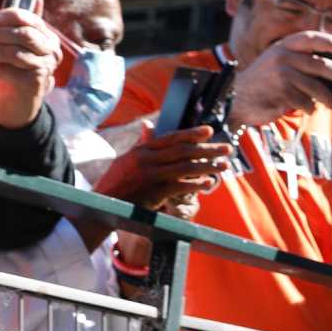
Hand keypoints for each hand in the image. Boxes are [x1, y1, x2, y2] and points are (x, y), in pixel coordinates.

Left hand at [0, 6, 62, 127]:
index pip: (32, 20)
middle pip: (24, 35)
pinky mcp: (32, 84)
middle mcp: (51, 53)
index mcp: (49, 39)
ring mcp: (44, 69)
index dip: (11, 16)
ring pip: (13, 53)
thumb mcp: (22, 43)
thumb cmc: (16, 66)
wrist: (19, 102)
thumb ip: (26, 22)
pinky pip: (6, 70)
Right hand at [96, 126, 233, 210]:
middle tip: (227, 148)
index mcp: (141, 151)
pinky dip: (195, 184)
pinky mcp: (153, 193)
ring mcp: (150, 176)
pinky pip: (179, 186)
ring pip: (185, 167)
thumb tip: (149, 125)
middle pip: (183, 151)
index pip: (170, 138)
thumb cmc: (116, 182)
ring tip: (224, 165)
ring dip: (207, 166)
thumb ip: (142, 144)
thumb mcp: (126, 159)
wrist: (104, 205)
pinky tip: (208, 183)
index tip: (209, 130)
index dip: (191, 133)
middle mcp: (146, 161)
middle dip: (208, 149)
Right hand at [228, 30, 331, 125]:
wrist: (237, 98)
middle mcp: (283, 56)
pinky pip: (305, 102)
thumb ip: (303, 64)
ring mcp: (281, 74)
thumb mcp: (282, 66)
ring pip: (316, 87)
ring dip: (327, 98)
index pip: (310, 38)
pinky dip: (309, 108)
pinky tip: (308, 109)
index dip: (329, 41)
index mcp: (284, 46)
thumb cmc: (267, 83)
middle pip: (320, 64)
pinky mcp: (280, 92)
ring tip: (330, 104)